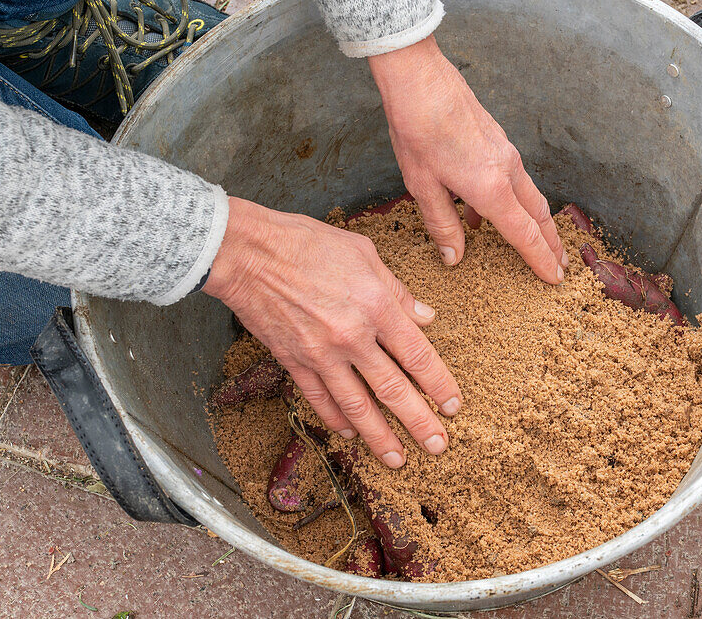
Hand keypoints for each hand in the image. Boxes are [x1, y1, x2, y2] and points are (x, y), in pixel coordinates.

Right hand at [202, 197, 460, 467]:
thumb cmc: (306, 243)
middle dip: (419, 421)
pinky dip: (336, 420)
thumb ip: (396, 290)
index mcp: (375, 306)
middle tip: (437, 446)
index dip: (438, 384)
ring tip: (398, 459)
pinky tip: (350, 436)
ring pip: (357, 405)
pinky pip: (320, 398)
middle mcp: (352, 336)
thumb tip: (424, 316)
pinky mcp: (293, 361)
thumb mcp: (363, 252)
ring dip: (380, 436)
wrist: (248, 254)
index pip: (417, 355)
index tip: (453, 406)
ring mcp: (321, 353)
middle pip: (392, 389)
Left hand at [368, 35, 567, 282]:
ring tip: (538, 244)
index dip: (541, 260)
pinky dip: (515, 201)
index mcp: (490, 188)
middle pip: (539, 216)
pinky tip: (488, 214)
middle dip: (551, 244)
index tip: (555, 279)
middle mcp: (507, 171)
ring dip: (537, 223)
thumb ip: (442, 224)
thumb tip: (454, 257)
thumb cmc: (417, 130)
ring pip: (530, 196)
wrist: (420, 80)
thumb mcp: (422, 186)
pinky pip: (514, 180)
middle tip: (561, 267)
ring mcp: (506, 153)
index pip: (524, 235)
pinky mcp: (498, 141)